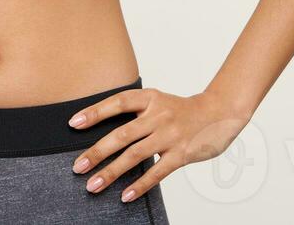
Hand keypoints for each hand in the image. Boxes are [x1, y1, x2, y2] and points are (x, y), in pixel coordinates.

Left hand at [67, 86, 248, 202]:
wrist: (220, 112)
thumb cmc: (182, 111)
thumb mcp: (159, 103)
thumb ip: (137, 114)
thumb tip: (105, 134)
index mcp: (150, 98)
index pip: (118, 102)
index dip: (95, 112)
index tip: (73, 124)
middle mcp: (159, 115)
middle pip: (122, 134)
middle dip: (97, 152)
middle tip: (78, 167)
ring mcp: (170, 135)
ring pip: (135, 155)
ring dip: (112, 172)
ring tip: (93, 185)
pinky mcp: (181, 153)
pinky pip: (157, 172)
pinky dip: (139, 185)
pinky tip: (125, 195)